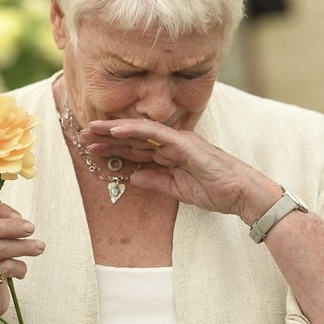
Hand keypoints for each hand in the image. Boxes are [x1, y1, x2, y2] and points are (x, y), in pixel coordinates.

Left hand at [82, 119, 280, 223]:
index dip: (112, 148)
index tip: (90, 148)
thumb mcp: (177, 190)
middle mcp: (171, 143)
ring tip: (90, 129)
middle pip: (132, 137)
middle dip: (106, 136)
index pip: (135, 148)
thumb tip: (133, 177)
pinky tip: (115, 131)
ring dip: (113, 130)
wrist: (242, 194)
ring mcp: (178, 140)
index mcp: (169, 154)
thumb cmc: (216, 191)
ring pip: (139, 131)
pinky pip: (155, 133)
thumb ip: (156, 182)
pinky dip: (134, 130)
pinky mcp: (185, 143)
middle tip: (81, 134)